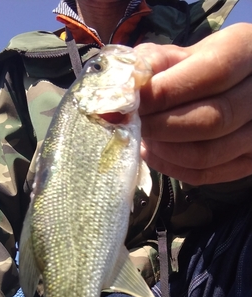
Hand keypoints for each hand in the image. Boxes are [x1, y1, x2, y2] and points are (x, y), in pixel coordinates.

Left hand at [137, 23, 251, 184]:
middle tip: (131, 127)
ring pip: (209, 154)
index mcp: (247, 52)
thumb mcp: (181, 54)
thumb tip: (125, 91)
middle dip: (161, 127)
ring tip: (141, 139)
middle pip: (212, 120)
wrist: (230, 88)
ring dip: (165, 151)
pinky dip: (172, 168)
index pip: (211, 75)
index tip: (131, 104)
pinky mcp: (247, 162)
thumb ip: (154, 64)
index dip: (166, 93)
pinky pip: (207, 175)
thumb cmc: (199, 68)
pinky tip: (153, 153)